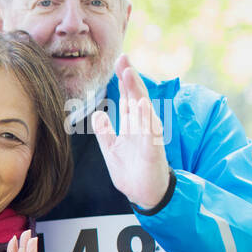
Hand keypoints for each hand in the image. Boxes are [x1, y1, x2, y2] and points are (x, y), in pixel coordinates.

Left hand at [91, 55, 170, 209]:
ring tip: (130, 74)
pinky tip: (142, 103)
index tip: (119, 61)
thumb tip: (98, 114)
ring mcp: (149, 137)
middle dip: (129, 78)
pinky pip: (149, 131)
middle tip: (123, 58)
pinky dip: (146, 117)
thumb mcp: (112, 149)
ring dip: (137, 91)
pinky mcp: (153, 149)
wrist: (145, 194)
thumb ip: (105, 132)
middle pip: (136, 97)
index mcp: (133, 125)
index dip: (123, 80)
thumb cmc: (132, 171)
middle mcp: (143, 127)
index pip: (128, 98)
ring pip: (143, 109)